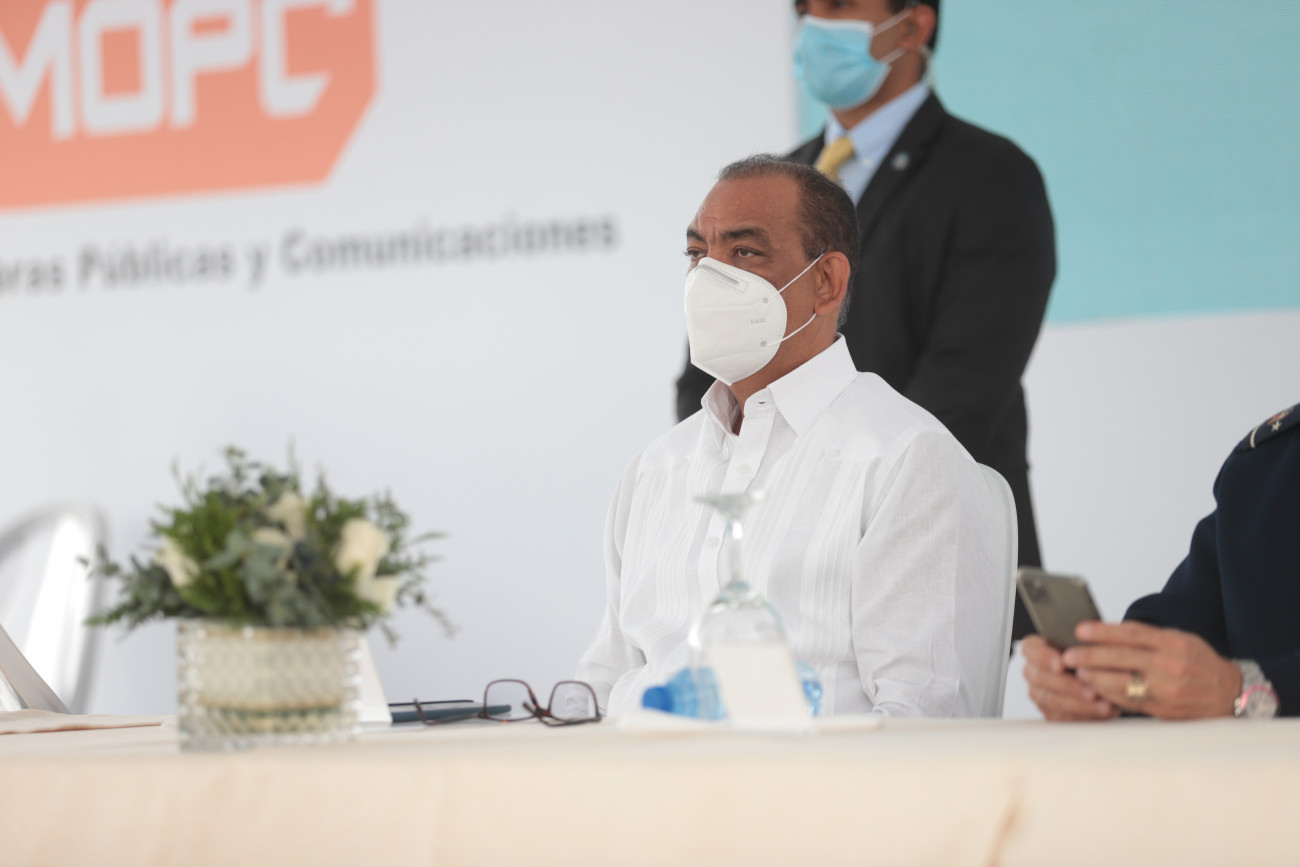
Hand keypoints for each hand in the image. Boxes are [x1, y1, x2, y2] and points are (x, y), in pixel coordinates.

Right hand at [1022, 634, 1116, 720]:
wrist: (1101, 678)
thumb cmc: (1090, 657)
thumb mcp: (1088, 647)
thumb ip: (1084, 647)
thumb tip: (1092, 648)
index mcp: (1036, 648)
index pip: (1031, 650)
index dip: (1045, 657)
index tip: (1062, 664)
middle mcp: (1034, 671)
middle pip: (1042, 678)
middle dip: (1068, 686)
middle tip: (1090, 691)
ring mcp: (1040, 693)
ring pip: (1052, 700)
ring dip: (1079, 703)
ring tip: (1103, 704)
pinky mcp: (1050, 712)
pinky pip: (1062, 716)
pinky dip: (1084, 715)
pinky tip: (1102, 712)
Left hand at [1063, 621, 1241, 719]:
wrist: (1230, 695)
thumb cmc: (1199, 663)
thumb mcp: (1181, 640)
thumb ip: (1149, 637)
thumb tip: (1109, 632)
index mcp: (1174, 643)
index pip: (1132, 634)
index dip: (1103, 631)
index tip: (1080, 629)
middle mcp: (1170, 666)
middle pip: (1122, 658)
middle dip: (1090, 656)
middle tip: (1067, 655)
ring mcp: (1166, 690)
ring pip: (1122, 683)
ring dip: (1095, 678)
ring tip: (1077, 672)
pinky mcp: (1163, 709)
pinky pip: (1129, 701)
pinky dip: (1109, 695)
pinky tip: (1094, 690)